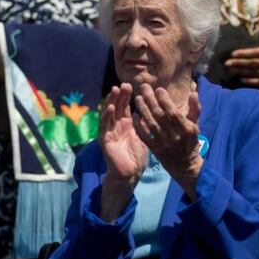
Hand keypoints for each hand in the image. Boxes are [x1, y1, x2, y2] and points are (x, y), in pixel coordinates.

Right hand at [98, 83, 147, 221]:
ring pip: (108, 113)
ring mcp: (109, 132)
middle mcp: (116, 126)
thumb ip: (145, 124)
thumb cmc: (137, 156)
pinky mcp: (105, 140)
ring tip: (115, 91)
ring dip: (111, 101)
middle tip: (124, 84)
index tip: (131, 85)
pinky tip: (110, 108)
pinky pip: (104, 126)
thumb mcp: (143, 136)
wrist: (130, 173)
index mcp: (125, 124)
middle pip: (116, 107)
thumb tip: (154, 109)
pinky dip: (106, 116)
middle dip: (119, 95)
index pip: (124, 107)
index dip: (126, 96)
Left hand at [132, 84, 202, 198]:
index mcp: (186, 128)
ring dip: (143, 110)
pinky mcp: (155, 149)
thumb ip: (195, 109)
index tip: (158, 89)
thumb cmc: (190, 142)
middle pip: (160, 115)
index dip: (165, 100)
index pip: (173, 112)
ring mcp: (163, 143)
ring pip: (151, 123)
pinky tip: (134, 115)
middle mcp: (174, 135)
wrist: (185, 166)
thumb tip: (194, 92)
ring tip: (137, 98)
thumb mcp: (196, 126)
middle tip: (144, 88)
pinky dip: (138, 125)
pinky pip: (144, 136)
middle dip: (151, 100)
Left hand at [224, 25, 258, 85]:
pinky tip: (241, 80)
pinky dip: (250, 81)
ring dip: (241, 71)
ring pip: (253, 72)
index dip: (243, 53)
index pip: (255, 53)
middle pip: (251, 63)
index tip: (233, 54)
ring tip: (230, 70)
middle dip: (238, 63)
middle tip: (226, 63)